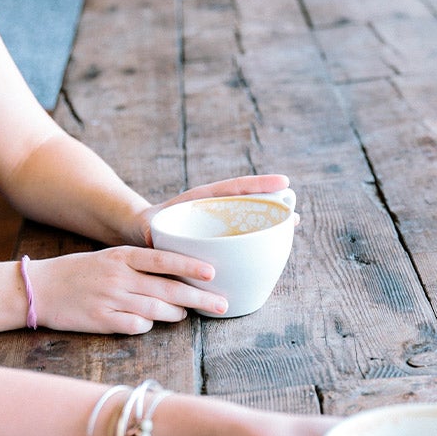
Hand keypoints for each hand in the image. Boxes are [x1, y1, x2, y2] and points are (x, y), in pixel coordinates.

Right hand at [30, 248, 228, 333]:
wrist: (39, 288)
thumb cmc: (80, 272)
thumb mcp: (110, 258)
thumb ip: (140, 266)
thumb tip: (177, 277)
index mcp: (122, 257)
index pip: (163, 260)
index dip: (189, 266)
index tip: (213, 272)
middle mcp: (119, 277)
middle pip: (167, 289)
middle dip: (199, 298)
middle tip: (222, 304)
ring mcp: (111, 300)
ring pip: (156, 311)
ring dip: (176, 314)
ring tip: (186, 314)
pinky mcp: (102, 321)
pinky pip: (136, 326)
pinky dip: (147, 325)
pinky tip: (150, 322)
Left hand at [136, 174, 290, 244]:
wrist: (142, 236)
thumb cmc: (145, 229)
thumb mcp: (147, 229)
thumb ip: (150, 233)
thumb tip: (152, 237)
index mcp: (199, 202)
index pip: (232, 188)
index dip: (257, 185)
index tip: (283, 182)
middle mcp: (214, 211)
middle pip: (247, 204)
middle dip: (272, 206)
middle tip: (294, 214)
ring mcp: (219, 226)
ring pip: (248, 223)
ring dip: (269, 226)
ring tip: (292, 226)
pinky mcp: (219, 243)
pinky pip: (241, 242)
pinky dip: (257, 245)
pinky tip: (273, 253)